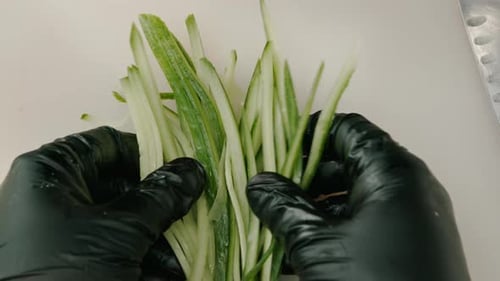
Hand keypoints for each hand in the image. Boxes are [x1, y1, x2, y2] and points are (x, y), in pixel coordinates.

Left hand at [0, 127, 204, 280]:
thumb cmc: (67, 272)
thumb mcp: (120, 230)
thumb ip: (160, 196)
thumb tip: (192, 171)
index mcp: (51, 172)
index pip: (108, 144)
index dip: (148, 153)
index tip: (181, 171)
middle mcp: (55, 196)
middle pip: (121, 183)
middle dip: (160, 201)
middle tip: (193, 209)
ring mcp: (65, 231)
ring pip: (125, 218)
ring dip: (160, 232)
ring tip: (189, 242)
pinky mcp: (77, 260)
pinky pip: (118, 246)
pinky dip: (147, 254)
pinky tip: (171, 270)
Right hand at [247, 113, 470, 280]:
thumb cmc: (370, 278)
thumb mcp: (317, 242)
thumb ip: (283, 206)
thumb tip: (257, 182)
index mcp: (391, 171)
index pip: (348, 129)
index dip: (310, 136)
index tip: (278, 153)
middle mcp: (407, 186)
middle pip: (348, 163)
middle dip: (306, 178)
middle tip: (273, 194)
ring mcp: (410, 216)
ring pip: (353, 196)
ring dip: (316, 207)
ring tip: (282, 225)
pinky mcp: (408, 242)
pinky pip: (365, 222)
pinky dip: (335, 227)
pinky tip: (304, 249)